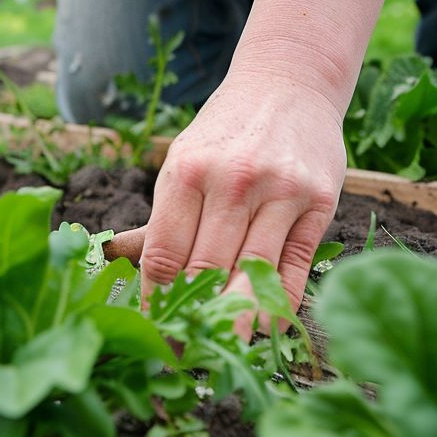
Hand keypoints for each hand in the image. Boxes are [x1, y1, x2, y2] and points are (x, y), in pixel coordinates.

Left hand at [140, 70, 345, 340]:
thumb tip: (115, 263)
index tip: (153, 333)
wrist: (289, 81)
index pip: (163, 256)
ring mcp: (281, 191)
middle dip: (192, 320)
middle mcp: (233, 180)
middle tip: (184, 354)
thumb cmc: (227, 131)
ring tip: (222, 351)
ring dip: (236, 322)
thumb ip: (160, 217)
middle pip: (206, 271)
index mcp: (187, 172)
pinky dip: (279, 304)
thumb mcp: (183, 160)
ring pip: (253, 275)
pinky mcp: (321, 201)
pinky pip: (296, 267)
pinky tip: (265, 327)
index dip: (156, 303)